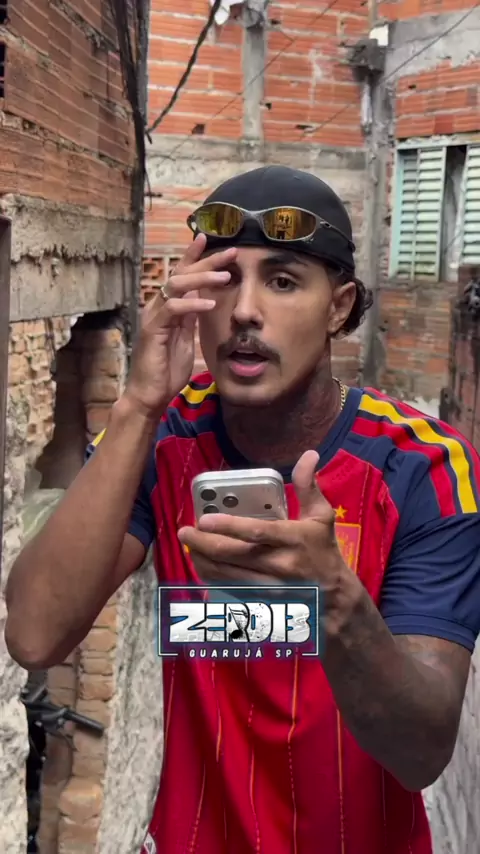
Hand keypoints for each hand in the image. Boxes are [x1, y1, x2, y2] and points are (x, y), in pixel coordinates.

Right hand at [123, 233, 236, 418]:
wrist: (149, 395)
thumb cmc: (166, 371)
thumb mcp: (185, 339)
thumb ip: (191, 319)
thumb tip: (203, 300)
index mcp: (168, 308)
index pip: (182, 274)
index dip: (194, 256)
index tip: (210, 239)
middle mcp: (158, 306)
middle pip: (182, 273)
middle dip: (207, 260)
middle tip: (231, 252)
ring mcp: (154, 316)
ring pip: (176, 285)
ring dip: (202, 278)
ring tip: (225, 276)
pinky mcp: (153, 330)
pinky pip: (173, 309)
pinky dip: (192, 304)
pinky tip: (209, 304)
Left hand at [178, 451, 345, 597]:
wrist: (333, 598)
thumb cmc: (324, 550)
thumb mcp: (322, 516)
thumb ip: (308, 486)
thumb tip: (309, 454)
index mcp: (294, 540)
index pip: (257, 533)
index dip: (228, 526)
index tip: (204, 519)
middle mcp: (279, 565)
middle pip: (233, 555)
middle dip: (203, 544)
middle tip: (185, 531)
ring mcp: (268, 587)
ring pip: (225, 574)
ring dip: (202, 559)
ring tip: (189, 544)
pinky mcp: (260, 600)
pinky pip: (228, 588)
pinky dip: (211, 575)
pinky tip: (202, 562)